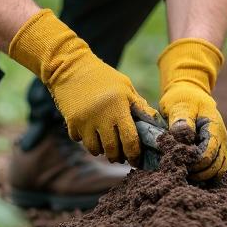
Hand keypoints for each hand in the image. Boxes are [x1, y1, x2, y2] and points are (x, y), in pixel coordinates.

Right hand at [9, 9, 158, 163]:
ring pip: (95, 149)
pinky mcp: (71, 122)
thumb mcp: (125, 86)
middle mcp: (102, 115)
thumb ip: (140, 105)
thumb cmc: (103, 77)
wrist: (71, 67)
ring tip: (105, 142)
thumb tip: (155, 124)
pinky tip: (89, 129)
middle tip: (120, 155)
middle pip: (112, 149)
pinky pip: (80, 140)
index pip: (130, 140)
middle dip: (118, 156)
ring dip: (101, 150)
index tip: (136, 159)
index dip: (134, 154)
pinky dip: (85, 139)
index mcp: (119, 105)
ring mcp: (85, 120)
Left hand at [158, 38, 226, 180]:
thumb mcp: (179, 106)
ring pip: (217, 170)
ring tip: (184, 170)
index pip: (210, 153)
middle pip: (216, 166)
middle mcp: (221, 138)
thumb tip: (183, 136)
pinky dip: (204, 173)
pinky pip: (214, 168)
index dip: (195, 161)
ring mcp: (220, 145)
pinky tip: (189, 170)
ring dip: (202, 175)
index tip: (179, 159)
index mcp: (214, 127)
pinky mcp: (215, 150)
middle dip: (198, 171)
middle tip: (179, 168)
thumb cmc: (182, 98)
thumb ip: (182, 121)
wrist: (188, 92)